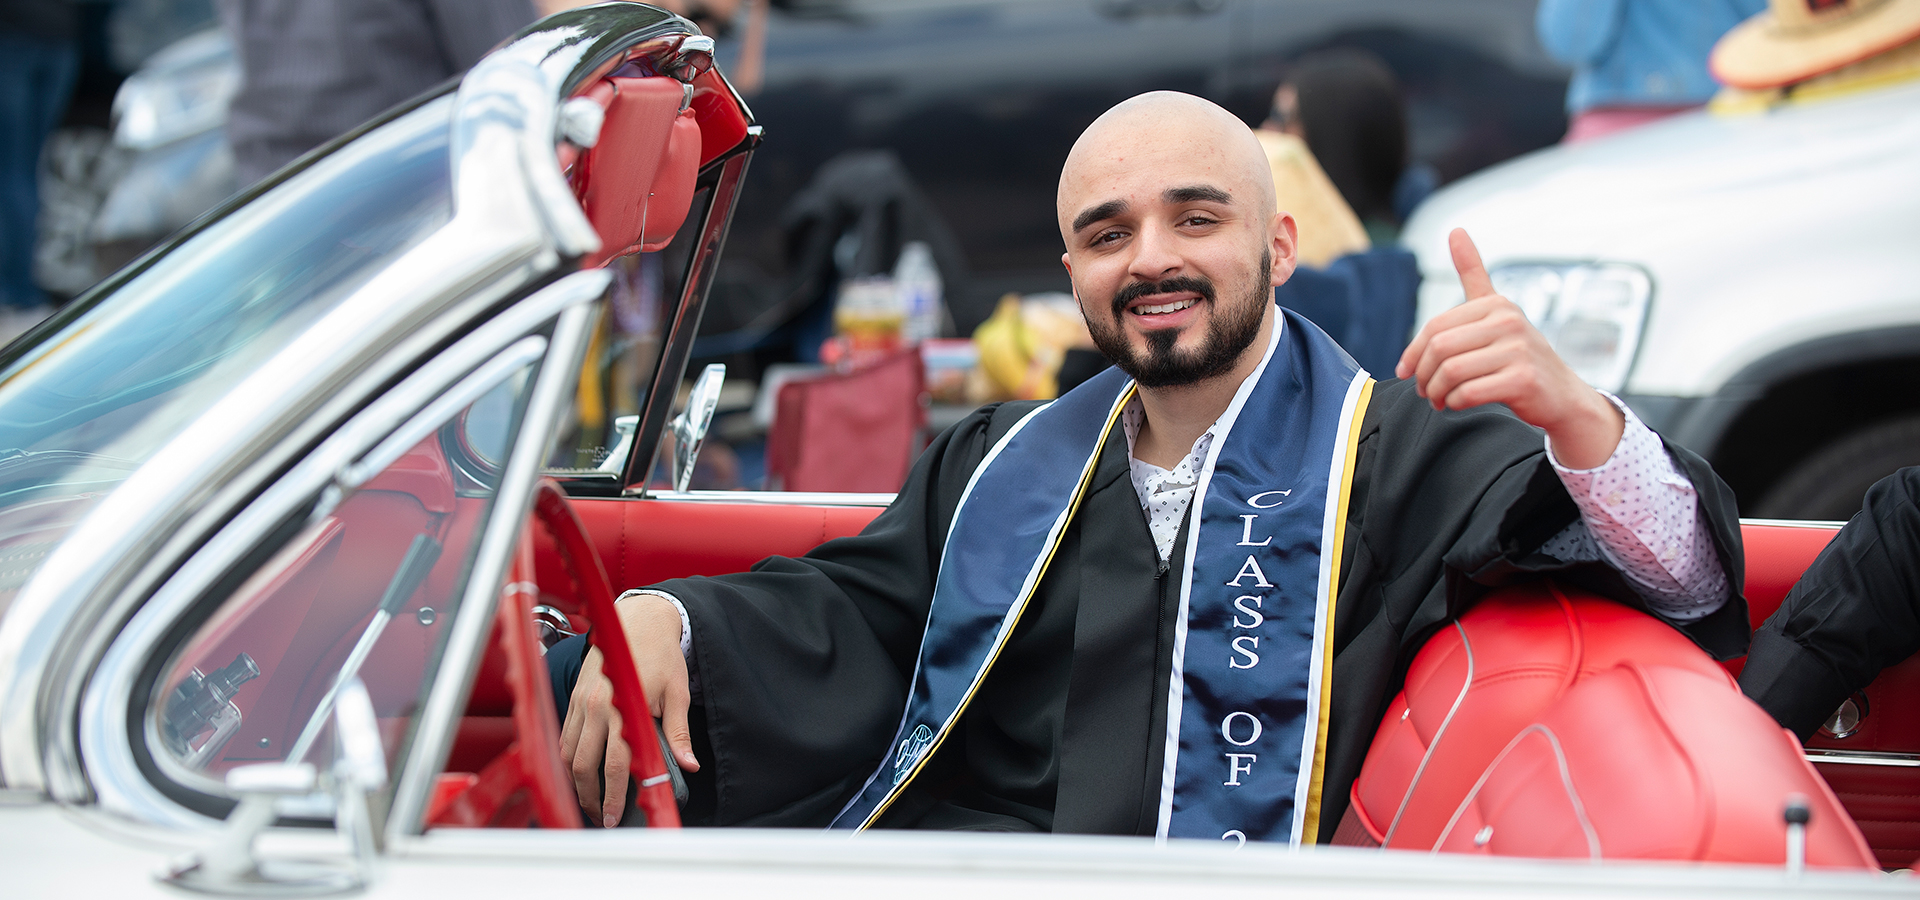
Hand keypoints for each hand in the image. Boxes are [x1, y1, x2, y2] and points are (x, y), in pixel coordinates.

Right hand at [557, 593, 699, 826]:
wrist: (639, 619)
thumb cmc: (660, 653)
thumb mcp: (677, 693)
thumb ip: (678, 733)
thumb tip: (689, 765)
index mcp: (621, 707)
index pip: (615, 764)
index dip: (613, 795)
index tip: (615, 816)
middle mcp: (594, 706)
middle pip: (582, 765)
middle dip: (589, 796)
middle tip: (602, 815)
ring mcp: (579, 700)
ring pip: (567, 753)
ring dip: (575, 780)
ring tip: (590, 799)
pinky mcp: (573, 695)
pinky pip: (564, 735)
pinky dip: (568, 757)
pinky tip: (579, 770)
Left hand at [1395, 228, 1622, 468]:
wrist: (1561, 396)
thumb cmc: (1519, 355)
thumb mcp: (1497, 312)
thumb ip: (1474, 274)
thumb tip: (1455, 230)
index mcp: (1496, 304)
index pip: (1435, 328)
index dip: (1412, 353)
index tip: (1405, 371)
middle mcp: (1509, 321)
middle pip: (1440, 350)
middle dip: (1423, 375)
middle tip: (1423, 390)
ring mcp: (1519, 350)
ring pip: (1451, 373)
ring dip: (1436, 392)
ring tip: (1438, 399)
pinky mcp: (1523, 379)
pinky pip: (1469, 393)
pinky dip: (1455, 402)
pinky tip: (1457, 404)